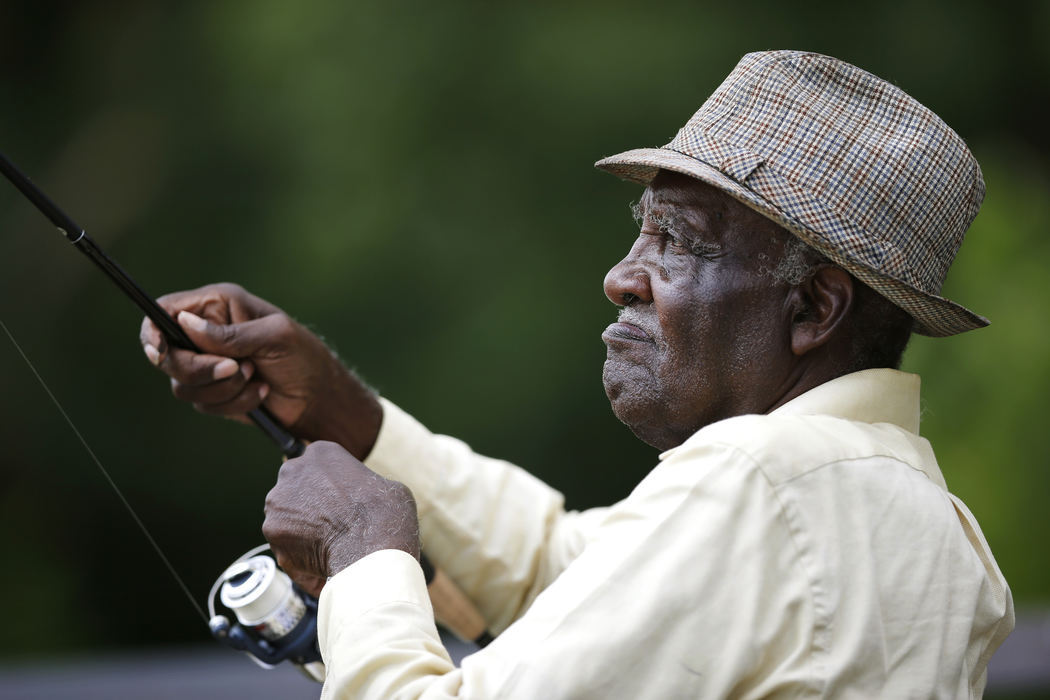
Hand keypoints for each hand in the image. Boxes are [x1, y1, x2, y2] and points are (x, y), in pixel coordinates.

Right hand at [139, 282, 382, 458]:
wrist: (320, 397)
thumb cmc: (304, 357)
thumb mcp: (274, 337)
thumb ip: (230, 334)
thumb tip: (184, 323)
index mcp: (219, 305)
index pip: (166, 310)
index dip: (154, 331)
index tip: (160, 353)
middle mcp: (206, 332)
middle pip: (168, 354)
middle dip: (199, 369)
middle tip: (234, 369)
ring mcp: (208, 363)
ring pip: (183, 384)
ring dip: (223, 388)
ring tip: (255, 378)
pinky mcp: (214, 391)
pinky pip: (202, 403)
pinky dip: (233, 402)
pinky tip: (259, 394)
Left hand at [262, 441, 419, 594]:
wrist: (372, 548)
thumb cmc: (384, 514)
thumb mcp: (384, 485)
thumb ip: (361, 486)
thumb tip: (361, 499)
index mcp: (320, 452)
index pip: (318, 467)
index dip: (331, 488)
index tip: (342, 503)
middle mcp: (293, 471)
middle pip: (297, 491)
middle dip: (310, 508)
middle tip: (335, 527)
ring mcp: (278, 502)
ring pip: (288, 520)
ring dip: (303, 534)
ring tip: (331, 550)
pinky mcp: (271, 531)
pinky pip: (285, 547)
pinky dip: (300, 558)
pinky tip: (323, 565)